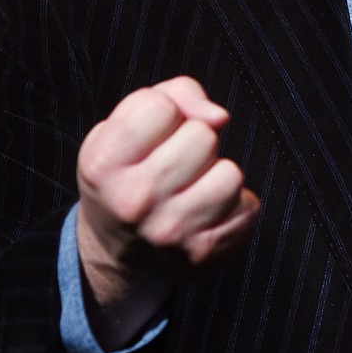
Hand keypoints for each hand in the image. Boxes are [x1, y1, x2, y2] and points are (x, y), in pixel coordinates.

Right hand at [75, 76, 259, 346]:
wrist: (118, 257)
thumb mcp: (124, 127)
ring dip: (217, 174)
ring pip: (230, 173)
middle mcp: (133, 199)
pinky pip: (247, 206)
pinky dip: (233, 206)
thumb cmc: (127, 175)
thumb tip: (219, 116)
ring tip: (192, 187)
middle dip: (195, 140)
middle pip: (202, 136)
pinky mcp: (203, 251)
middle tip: (175, 164)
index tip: (154, 133)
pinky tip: (206, 213)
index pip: (159, 106)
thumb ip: (173, 95)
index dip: (165, 111)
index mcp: (103, 163)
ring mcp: (169, 230)